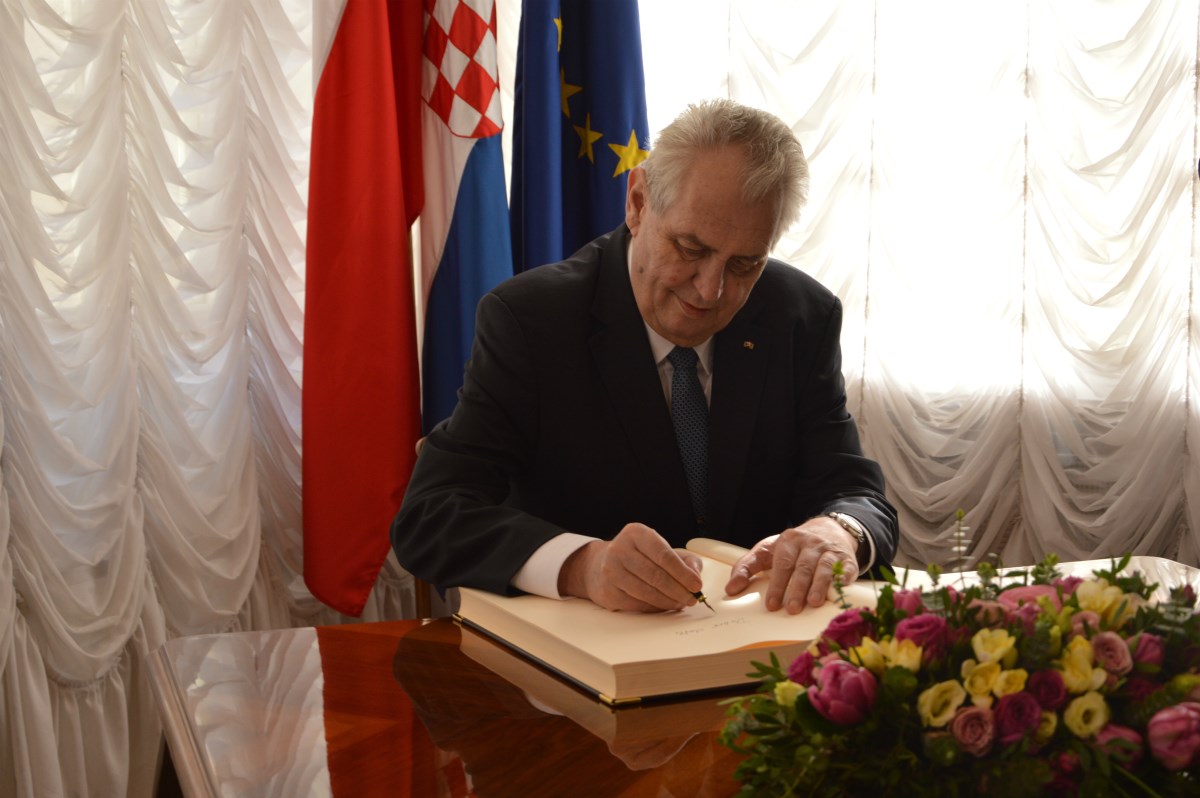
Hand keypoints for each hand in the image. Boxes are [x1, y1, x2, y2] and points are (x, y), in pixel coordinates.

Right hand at [558, 523, 703, 611]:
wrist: (599, 566)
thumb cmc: (638, 557)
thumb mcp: (660, 548)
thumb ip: (685, 559)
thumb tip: (695, 576)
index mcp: (636, 533)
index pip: (663, 555)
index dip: (683, 572)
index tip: (697, 585)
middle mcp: (620, 549)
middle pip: (656, 575)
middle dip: (679, 590)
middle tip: (692, 598)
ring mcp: (610, 571)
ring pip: (647, 592)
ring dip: (668, 601)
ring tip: (680, 603)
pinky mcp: (607, 591)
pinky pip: (637, 604)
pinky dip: (655, 607)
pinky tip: (663, 605)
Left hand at [724, 517, 859, 612]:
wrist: (829, 530)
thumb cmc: (793, 547)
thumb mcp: (767, 550)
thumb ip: (747, 567)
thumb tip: (730, 589)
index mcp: (788, 540)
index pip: (782, 563)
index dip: (777, 584)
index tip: (771, 605)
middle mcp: (810, 544)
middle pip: (802, 567)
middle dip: (797, 589)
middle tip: (791, 609)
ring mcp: (830, 551)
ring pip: (824, 569)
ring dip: (819, 586)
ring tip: (813, 604)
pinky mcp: (847, 560)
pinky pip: (845, 570)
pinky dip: (842, 581)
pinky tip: (839, 592)